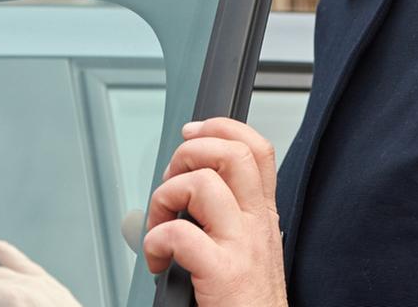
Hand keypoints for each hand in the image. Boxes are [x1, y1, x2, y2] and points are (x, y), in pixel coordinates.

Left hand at [142, 118, 288, 306]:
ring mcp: (242, 247)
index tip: (193, 134)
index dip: (221, 127)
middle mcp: (257, 225)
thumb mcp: (242, 255)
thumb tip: (158, 210)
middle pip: (233, 153)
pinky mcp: (223, 273)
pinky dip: (155, 241)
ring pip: (203, 184)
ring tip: (161, 224)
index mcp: (262, 217)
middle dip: (190, 153)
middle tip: (173, 180)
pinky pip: (179, 233)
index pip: (256, 148)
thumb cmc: (246, 305)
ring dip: (166, 196)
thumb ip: (212, 225)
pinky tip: (158, 260)